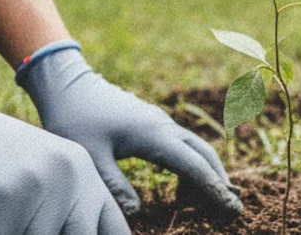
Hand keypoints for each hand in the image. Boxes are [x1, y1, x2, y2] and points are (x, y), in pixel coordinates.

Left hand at [19, 44, 242, 217]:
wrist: (67, 85)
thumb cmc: (74, 120)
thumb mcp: (89, 158)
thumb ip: (113, 187)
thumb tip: (136, 215)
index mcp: (154, 136)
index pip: (194, 166)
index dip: (213, 189)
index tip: (231, 208)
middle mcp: (164, 127)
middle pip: (204, 155)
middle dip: (220, 182)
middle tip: (232, 210)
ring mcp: (160, 122)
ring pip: (196, 149)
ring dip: (206, 174)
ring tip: (208, 204)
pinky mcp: (152, 123)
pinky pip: (183, 146)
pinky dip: (192, 166)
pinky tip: (182, 188)